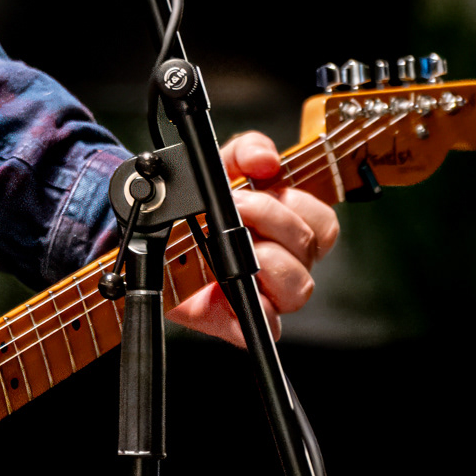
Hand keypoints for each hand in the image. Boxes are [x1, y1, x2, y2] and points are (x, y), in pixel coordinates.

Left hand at [166, 130, 337, 347]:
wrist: (152, 239)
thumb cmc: (194, 209)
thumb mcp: (219, 167)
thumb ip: (247, 150)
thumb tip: (267, 159)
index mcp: (287, 229)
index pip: (323, 224)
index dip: (300, 205)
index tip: (266, 187)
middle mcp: (284, 263)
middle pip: (309, 248)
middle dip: (272, 219)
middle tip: (238, 206)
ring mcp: (267, 294)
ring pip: (299, 285)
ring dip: (266, 258)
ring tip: (230, 243)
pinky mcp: (239, 319)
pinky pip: (269, 324)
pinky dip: (258, 309)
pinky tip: (230, 289)